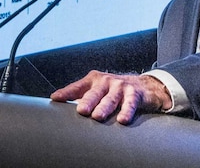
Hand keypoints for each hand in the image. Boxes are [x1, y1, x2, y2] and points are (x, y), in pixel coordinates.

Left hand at [50, 70, 171, 123]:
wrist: (144, 86)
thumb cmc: (114, 90)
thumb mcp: (98, 90)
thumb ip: (83, 98)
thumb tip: (62, 111)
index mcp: (93, 80)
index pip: (77, 87)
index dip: (66, 93)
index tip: (56, 99)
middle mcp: (105, 81)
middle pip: (94, 93)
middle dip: (87, 102)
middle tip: (81, 111)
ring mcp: (120, 87)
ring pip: (110, 99)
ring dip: (104, 108)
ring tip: (97, 116)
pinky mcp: (134, 94)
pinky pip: (129, 104)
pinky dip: (126, 111)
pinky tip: (122, 120)